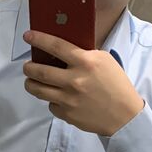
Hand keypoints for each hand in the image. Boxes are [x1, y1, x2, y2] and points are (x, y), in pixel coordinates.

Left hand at [22, 31, 144, 136]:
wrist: (124, 115)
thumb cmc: (116, 85)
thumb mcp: (104, 61)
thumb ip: (84, 55)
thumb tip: (62, 51)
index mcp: (85, 62)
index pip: (56, 47)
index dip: (39, 39)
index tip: (28, 36)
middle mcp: (74, 80)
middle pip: (40, 71)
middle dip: (28, 68)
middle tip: (27, 66)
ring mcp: (68, 99)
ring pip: (38, 90)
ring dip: (31, 84)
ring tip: (31, 81)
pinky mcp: (66, 114)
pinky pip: (51, 105)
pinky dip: (51, 100)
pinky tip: (56, 97)